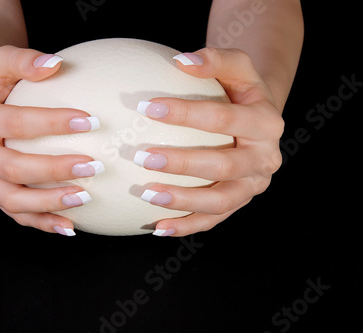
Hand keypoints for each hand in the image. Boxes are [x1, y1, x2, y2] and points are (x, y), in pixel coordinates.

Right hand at [0, 46, 100, 235]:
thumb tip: (55, 64)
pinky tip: (70, 226)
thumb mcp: (2, 61)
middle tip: (94, 166)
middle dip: (54, 169)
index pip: (14, 122)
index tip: (90, 121)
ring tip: (85, 197)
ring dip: (49, 202)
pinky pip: (16, 214)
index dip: (51, 123)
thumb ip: (24, 60)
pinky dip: (42, 222)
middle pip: (12, 168)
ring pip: (12, 200)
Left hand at [137, 48, 283, 236]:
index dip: (186, 113)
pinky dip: (187, 226)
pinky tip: (158, 227)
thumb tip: (181, 61)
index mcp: (266, 123)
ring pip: (220, 201)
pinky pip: (214, 219)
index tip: (148, 107)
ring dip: (183, 201)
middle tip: (142, 157)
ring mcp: (253, 185)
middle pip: (223, 166)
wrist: (258, 119)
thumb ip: (215, 59)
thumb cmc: (239, 90)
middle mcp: (265, 158)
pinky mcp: (240, 202)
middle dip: (182, 164)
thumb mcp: (236, 67)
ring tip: (147, 195)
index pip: (224, 118)